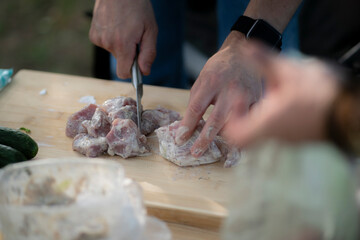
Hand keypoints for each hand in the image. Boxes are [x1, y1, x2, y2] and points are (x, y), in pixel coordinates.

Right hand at [89, 0, 157, 77]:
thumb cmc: (137, 7)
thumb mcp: (150, 29)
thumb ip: (148, 53)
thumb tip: (145, 71)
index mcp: (122, 44)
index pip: (123, 73)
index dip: (132, 72)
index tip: (138, 66)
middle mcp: (108, 43)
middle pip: (121, 61)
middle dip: (129, 54)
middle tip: (135, 37)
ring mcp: (98, 38)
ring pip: (114, 52)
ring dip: (120, 45)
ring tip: (125, 27)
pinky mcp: (93, 35)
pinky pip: (106, 44)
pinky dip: (112, 38)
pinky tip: (115, 25)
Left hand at [176, 31, 262, 156]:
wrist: (241, 54)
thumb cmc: (218, 69)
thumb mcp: (202, 80)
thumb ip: (196, 102)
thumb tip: (188, 127)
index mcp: (211, 82)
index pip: (197, 108)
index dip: (187, 125)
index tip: (180, 140)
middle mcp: (229, 89)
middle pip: (216, 119)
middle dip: (205, 139)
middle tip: (195, 153)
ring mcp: (246, 94)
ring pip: (236, 123)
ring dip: (224, 138)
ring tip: (215, 148)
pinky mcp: (258, 99)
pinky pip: (250, 120)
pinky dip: (242, 131)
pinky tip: (235, 139)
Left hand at [223, 45, 339, 146]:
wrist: (349, 112)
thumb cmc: (319, 94)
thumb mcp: (288, 72)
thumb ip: (264, 61)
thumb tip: (246, 48)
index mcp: (266, 124)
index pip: (235, 136)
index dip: (231, 119)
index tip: (239, 98)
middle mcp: (274, 137)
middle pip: (246, 136)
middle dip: (241, 116)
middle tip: (247, 98)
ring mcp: (286, 139)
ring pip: (261, 133)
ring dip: (257, 114)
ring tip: (269, 93)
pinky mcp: (297, 136)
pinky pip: (276, 131)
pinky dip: (271, 118)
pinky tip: (283, 99)